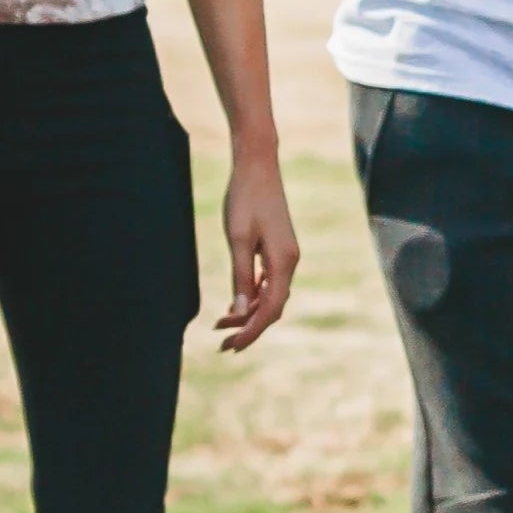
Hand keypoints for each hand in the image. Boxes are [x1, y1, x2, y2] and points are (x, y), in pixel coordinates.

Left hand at [214, 148, 299, 353]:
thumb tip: (241, 310)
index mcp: (284, 261)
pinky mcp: (279, 248)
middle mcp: (290, 262)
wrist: (258, 166)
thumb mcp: (238, 239)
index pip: (270, 308)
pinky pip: (269, 281)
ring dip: (249, 312)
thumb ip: (241, 275)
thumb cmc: (245, 198)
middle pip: (273, 307)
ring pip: (271, 295)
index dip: (251, 330)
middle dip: (249, 327)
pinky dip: (253, 295)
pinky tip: (236, 302)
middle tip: (222, 344)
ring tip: (222, 325)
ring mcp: (286, 255)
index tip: (231, 346)